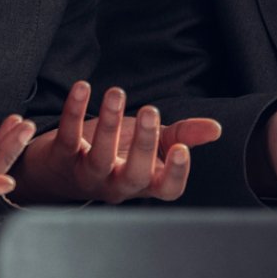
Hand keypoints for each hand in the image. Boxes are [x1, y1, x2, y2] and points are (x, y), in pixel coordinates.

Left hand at [14, 81, 223, 202]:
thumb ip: (184, 135)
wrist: (61, 169)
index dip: (176, 174)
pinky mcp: (61, 157)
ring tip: (116, 93)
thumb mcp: (152, 144)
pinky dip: (74, 112)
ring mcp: (88, 174)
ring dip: (109, 123)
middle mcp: (117, 183)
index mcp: (145, 181)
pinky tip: (82, 88)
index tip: (181, 150)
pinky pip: (67, 136)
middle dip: (143, 145)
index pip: (167, 189)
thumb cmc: (116, 154)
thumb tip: (215, 128)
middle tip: (151, 112)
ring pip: (100, 157)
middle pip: (134, 175)